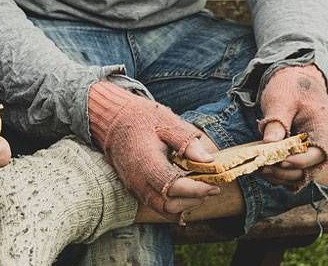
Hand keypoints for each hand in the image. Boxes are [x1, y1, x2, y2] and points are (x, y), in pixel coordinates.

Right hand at [89, 82, 218, 217]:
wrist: (113, 119)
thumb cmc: (141, 118)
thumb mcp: (167, 122)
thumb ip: (187, 142)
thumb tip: (208, 160)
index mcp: (146, 162)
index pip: (174, 187)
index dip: (196, 190)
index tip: (214, 186)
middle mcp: (138, 179)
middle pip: (168, 206)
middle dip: (193, 201)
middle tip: (210, 189)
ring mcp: (134, 186)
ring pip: (161, 209)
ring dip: (183, 205)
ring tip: (199, 191)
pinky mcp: (134, 187)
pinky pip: (154, 204)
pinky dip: (172, 204)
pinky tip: (185, 194)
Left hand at [258, 64, 327, 188]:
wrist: (294, 80)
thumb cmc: (290, 87)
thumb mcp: (281, 100)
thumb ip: (277, 121)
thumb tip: (269, 144)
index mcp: (324, 130)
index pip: (314, 155)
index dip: (295, 161)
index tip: (274, 160)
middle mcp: (321, 145)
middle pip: (307, 171)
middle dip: (283, 172)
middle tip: (260, 166)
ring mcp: (311, 151)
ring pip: (298, 175)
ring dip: (279, 176)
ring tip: (257, 169)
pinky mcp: (299, 153)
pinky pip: (292, 171)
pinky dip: (278, 173)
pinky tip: (261, 167)